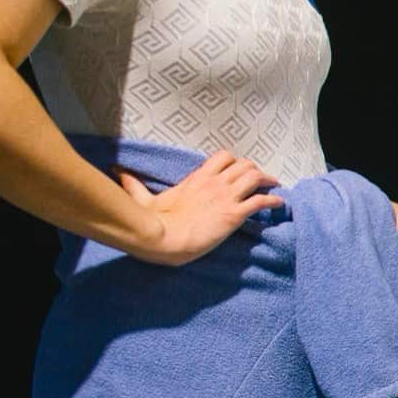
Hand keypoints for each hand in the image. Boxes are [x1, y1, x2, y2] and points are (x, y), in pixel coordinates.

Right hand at [116, 151, 283, 265]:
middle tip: (262, 180)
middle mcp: (214, 183)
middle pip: (245, 165)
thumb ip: (134, 185)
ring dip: (268, 181)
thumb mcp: (143, 200)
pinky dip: (274, 201)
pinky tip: (280, 204)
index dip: (236, 161)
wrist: (164, 239)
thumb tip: (118, 172)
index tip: (241, 170)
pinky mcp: (234, 214)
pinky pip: (261, 201)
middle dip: (256, 170)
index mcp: (197, 178)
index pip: (224, 157)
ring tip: (275, 187)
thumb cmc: (154, 222)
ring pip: (255, 177)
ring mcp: (226, 197)